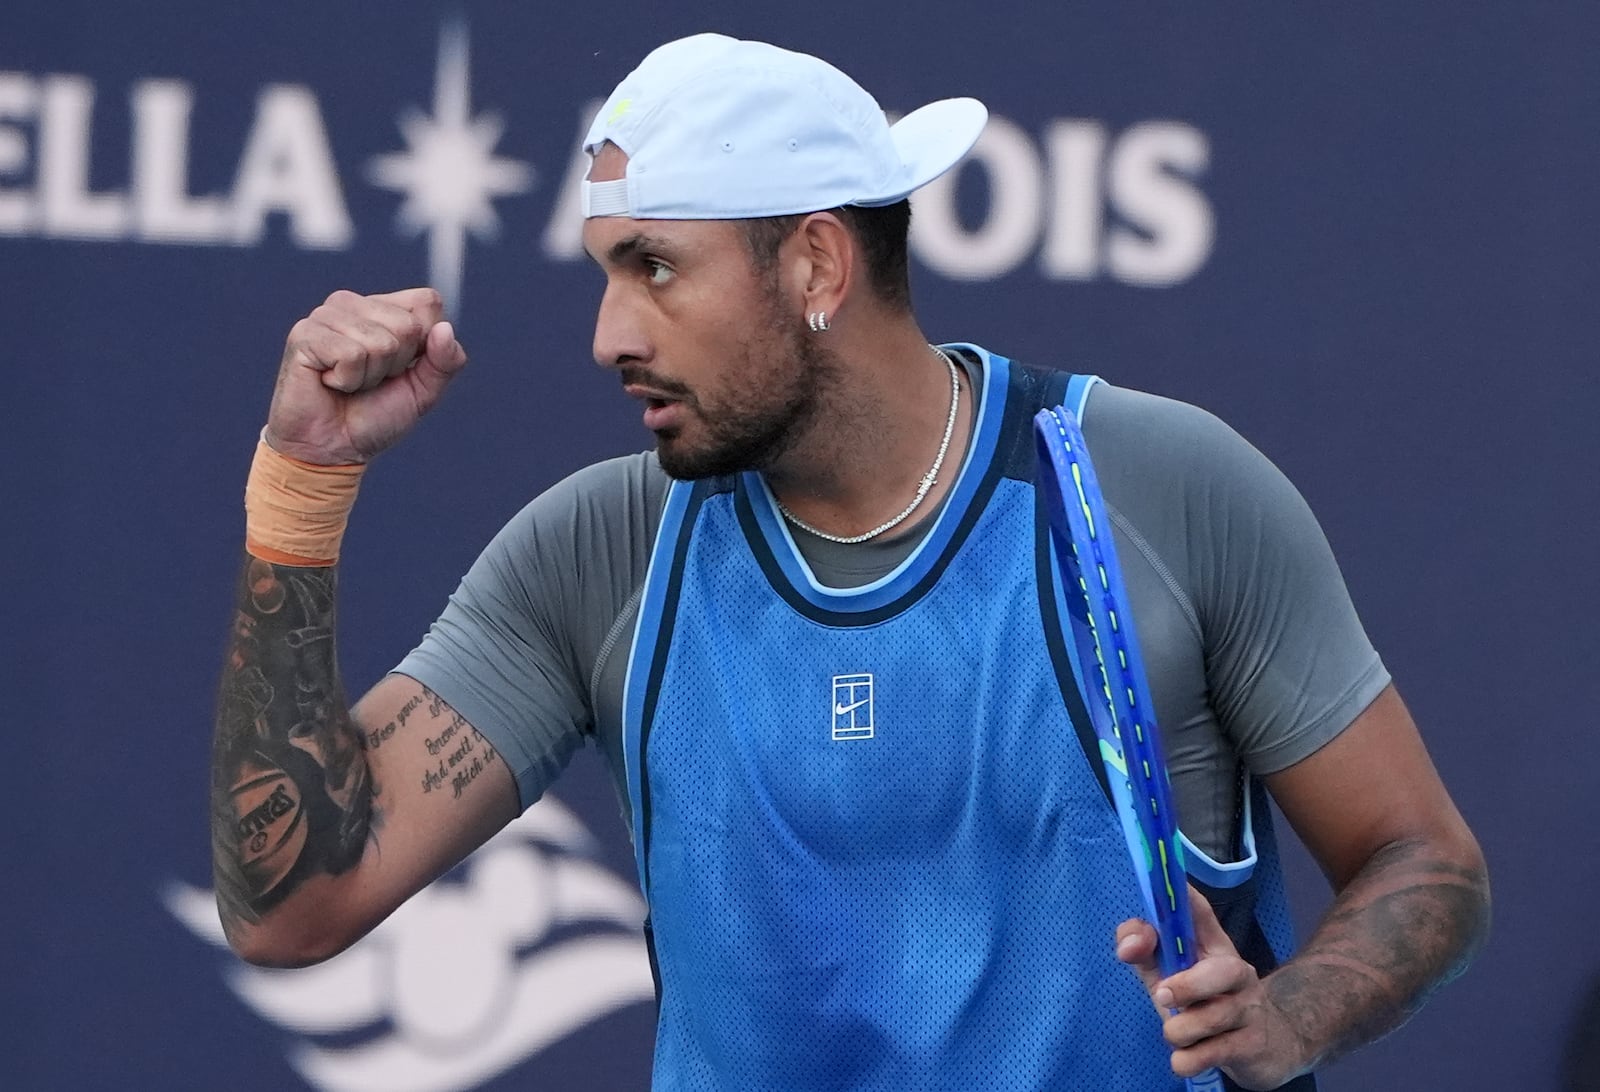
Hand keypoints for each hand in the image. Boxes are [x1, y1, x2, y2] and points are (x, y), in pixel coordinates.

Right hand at [265, 288, 468, 464]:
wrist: (333, 448)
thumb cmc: (375, 416)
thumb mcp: (424, 391)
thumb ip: (445, 361)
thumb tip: (444, 329)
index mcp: (383, 308)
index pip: (427, 302)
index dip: (426, 344)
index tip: (401, 368)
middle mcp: (353, 304)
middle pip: (407, 325)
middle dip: (396, 365)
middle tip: (370, 381)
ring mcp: (326, 315)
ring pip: (380, 342)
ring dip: (370, 376)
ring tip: (349, 383)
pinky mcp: (304, 334)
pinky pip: (351, 355)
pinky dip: (348, 380)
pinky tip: (330, 382)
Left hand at [1115, 885, 1311, 1089]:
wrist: (1268, 1046)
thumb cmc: (1205, 1003)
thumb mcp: (1170, 974)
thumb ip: (1144, 952)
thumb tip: (1127, 946)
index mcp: (1214, 946)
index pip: (1200, 912)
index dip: (1183, 897)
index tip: (1170, 887)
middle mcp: (1238, 972)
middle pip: (1220, 971)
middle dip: (1187, 986)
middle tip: (1163, 996)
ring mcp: (1249, 1009)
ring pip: (1212, 1019)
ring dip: (1179, 1032)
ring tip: (1176, 1034)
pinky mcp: (1253, 1046)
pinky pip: (1211, 1054)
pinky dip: (1187, 1060)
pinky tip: (1185, 1058)